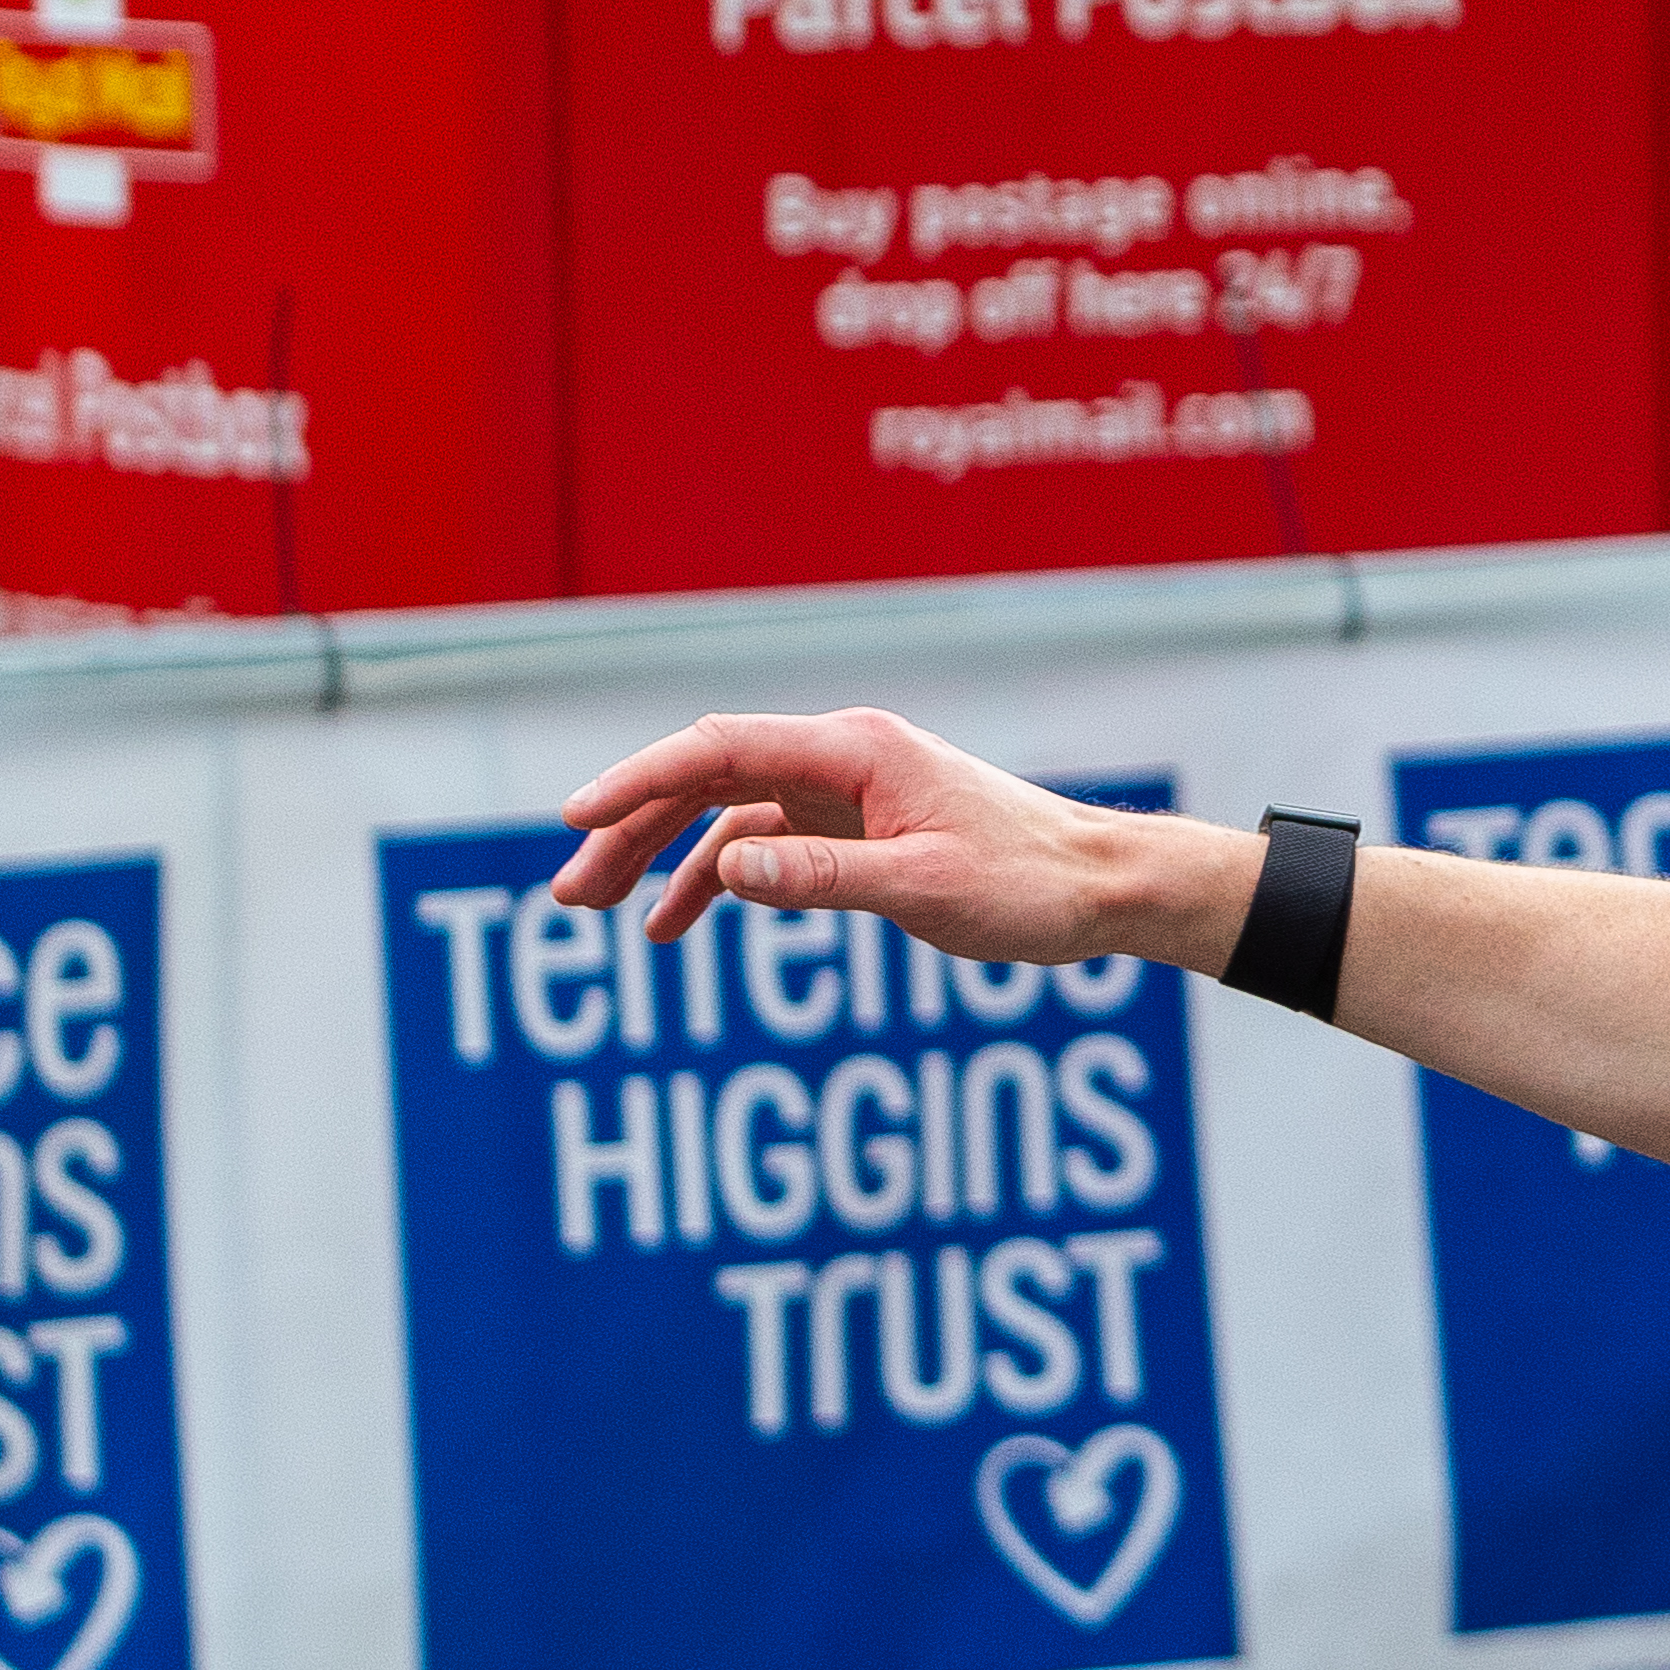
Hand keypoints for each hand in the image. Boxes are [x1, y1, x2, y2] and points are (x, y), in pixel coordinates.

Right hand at [550, 707, 1236, 966]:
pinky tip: (672, 921)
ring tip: (596, 906)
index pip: (718, 748)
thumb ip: (823, 878)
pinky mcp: (857, 828)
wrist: (1102, 887)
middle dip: (630, 826)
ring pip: (726, 813)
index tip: (574, 818)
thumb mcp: (924, 887)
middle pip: (706, 779)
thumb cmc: (1029, 884)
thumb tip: (726, 868)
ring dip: (660, 855)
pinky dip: (717, 877)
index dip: (637, 780)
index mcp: (855, 750)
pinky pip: (765, 844)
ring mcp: (846, 791)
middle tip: (567, 889)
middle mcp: (842, 758)